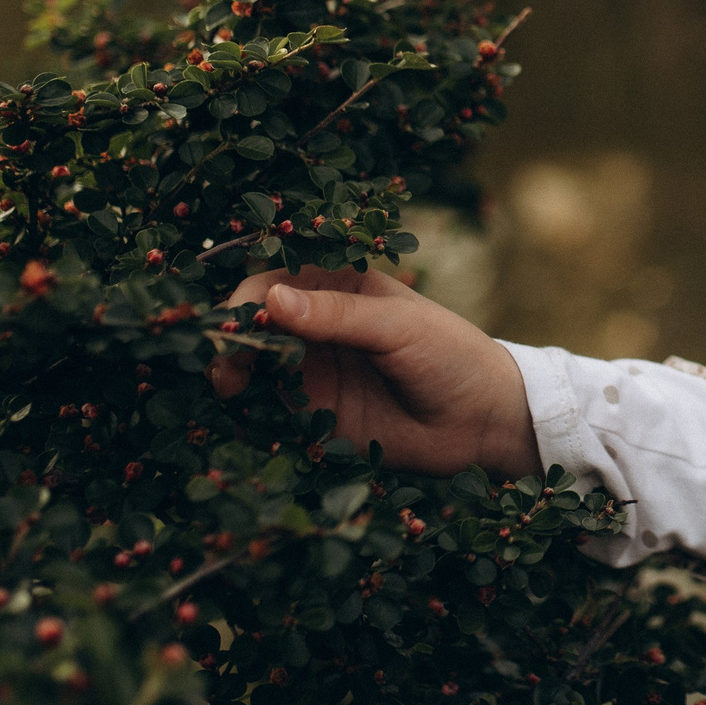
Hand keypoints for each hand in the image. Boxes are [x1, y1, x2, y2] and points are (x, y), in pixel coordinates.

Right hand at [216, 266, 539, 478]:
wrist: (481, 423)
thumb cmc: (450, 356)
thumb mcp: (399, 327)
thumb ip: (338, 316)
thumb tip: (272, 299)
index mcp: (337, 287)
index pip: (274, 282)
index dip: (249, 300)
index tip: (240, 323)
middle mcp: (315, 326)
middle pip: (253, 326)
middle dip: (231, 340)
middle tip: (224, 365)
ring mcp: (311, 371)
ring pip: (251, 367)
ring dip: (231, 375)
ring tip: (229, 389)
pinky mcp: (311, 415)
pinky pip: (266, 409)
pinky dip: (248, 411)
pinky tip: (243, 417)